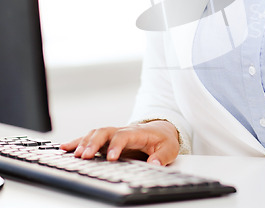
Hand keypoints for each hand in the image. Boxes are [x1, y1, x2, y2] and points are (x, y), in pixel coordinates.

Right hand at [60, 120, 179, 165]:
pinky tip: (64, 148)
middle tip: (85, 156)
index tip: (111, 158)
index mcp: (137, 132)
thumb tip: (154, 164)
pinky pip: (90, 138)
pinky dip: (77, 142)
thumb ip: (162, 156)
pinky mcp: (107, 140)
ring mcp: (114, 134)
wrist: (161, 130)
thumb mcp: (169, 148)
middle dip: (94, 143)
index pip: (124, 136)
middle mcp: (122, 131)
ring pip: (95, 133)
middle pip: (105, 132)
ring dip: (84, 143)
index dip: (116, 146)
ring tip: (74, 155)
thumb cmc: (163, 139)